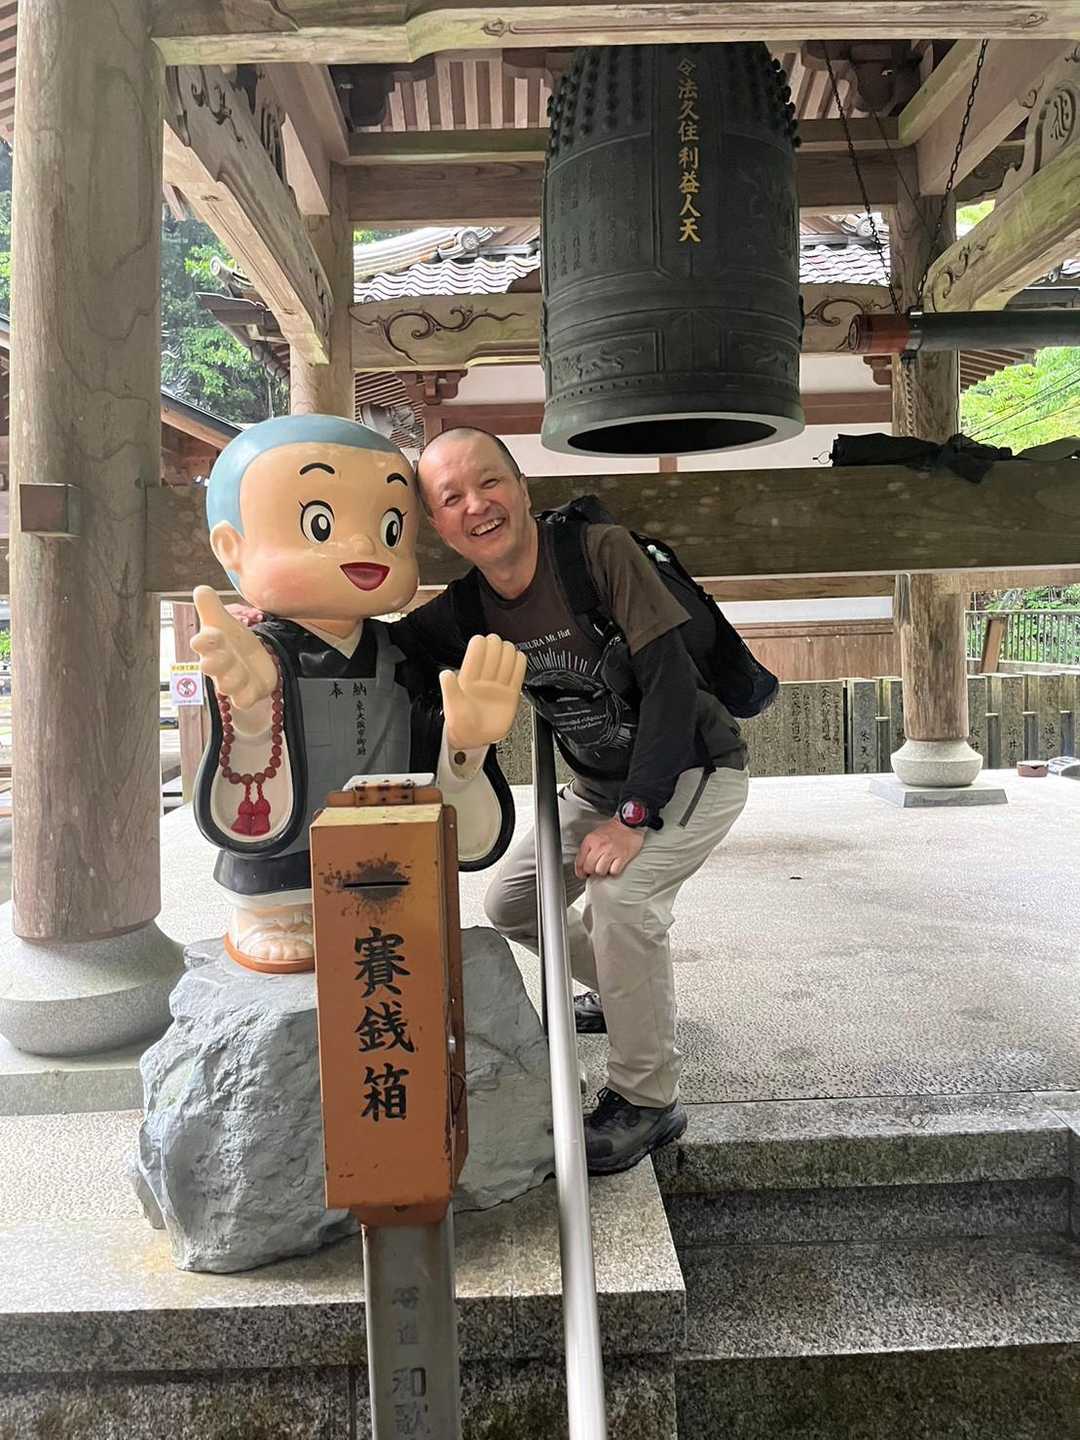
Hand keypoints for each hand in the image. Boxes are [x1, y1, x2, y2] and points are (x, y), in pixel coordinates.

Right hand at [190, 585, 277, 710]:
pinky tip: (251, 689)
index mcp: (212, 645)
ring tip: (241, 670)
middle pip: (211, 666)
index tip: (207, 636)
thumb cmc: (232, 641)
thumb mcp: (224, 622)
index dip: (204, 641)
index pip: (202, 643)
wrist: (253, 661)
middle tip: (225, 653)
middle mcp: (218, 665)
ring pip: (227, 685)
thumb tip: (200, 589)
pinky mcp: (246, 693)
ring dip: (233, 678)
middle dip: (216, 661)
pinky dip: (245, 697)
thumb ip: (211, 607)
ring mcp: (231, 680)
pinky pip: (242, 700)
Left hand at [440, 635, 526, 749]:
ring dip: (508, 652)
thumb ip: (449, 689)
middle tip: (496, 652)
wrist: (475, 739)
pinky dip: (520, 662)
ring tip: (506, 657)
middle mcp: (484, 677)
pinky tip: (516, 662)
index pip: (477, 650)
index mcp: (468, 677)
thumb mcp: (452, 706)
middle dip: (496, 646)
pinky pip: (519, 670)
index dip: (481, 643)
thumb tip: (445, 674)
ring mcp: (498, 684)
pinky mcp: (511, 692)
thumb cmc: (461, 724)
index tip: (481, 643)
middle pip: (494, 648)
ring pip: (507, 655)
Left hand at [574, 818, 645, 878]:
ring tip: (606, 866)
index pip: (580, 861)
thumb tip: (583, 863)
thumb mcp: (595, 834)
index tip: (582, 874)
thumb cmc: (613, 829)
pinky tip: (615, 865)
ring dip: (603, 871)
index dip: (580, 871)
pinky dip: (614, 871)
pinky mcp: (623, 856)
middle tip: (595, 870)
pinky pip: (614, 871)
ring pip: (600, 871)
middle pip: (589, 868)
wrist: (629, 823)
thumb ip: (588, 848)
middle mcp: (599, 846)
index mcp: (590, 840)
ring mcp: (611, 851)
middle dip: (591, 871)